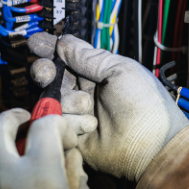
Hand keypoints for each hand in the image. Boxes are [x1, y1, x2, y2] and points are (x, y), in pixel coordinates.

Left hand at [0, 110, 90, 188]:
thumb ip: (74, 181)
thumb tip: (70, 161)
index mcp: (39, 173)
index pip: (44, 127)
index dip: (59, 124)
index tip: (69, 134)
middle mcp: (7, 177)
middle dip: (11, 118)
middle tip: (24, 120)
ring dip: (0, 149)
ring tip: (18, 157)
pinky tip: (8, 187)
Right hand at [28, 33, 188, 180]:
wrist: (152, 146)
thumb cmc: (146, 105)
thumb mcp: (120, 70)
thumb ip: (89, 57)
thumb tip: (64, 43)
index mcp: (98, 72)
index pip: (67, 55)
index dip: (50, 48)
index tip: (36, 42)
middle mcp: (84, 91)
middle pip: (51, 76)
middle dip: (45, 70)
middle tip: (46, 71)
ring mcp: (77, 114)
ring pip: (51, 99)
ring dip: (65, 98)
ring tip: (85, 104)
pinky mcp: (72, 135)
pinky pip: (57, 123)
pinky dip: (71, 121)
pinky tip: (91, 125)